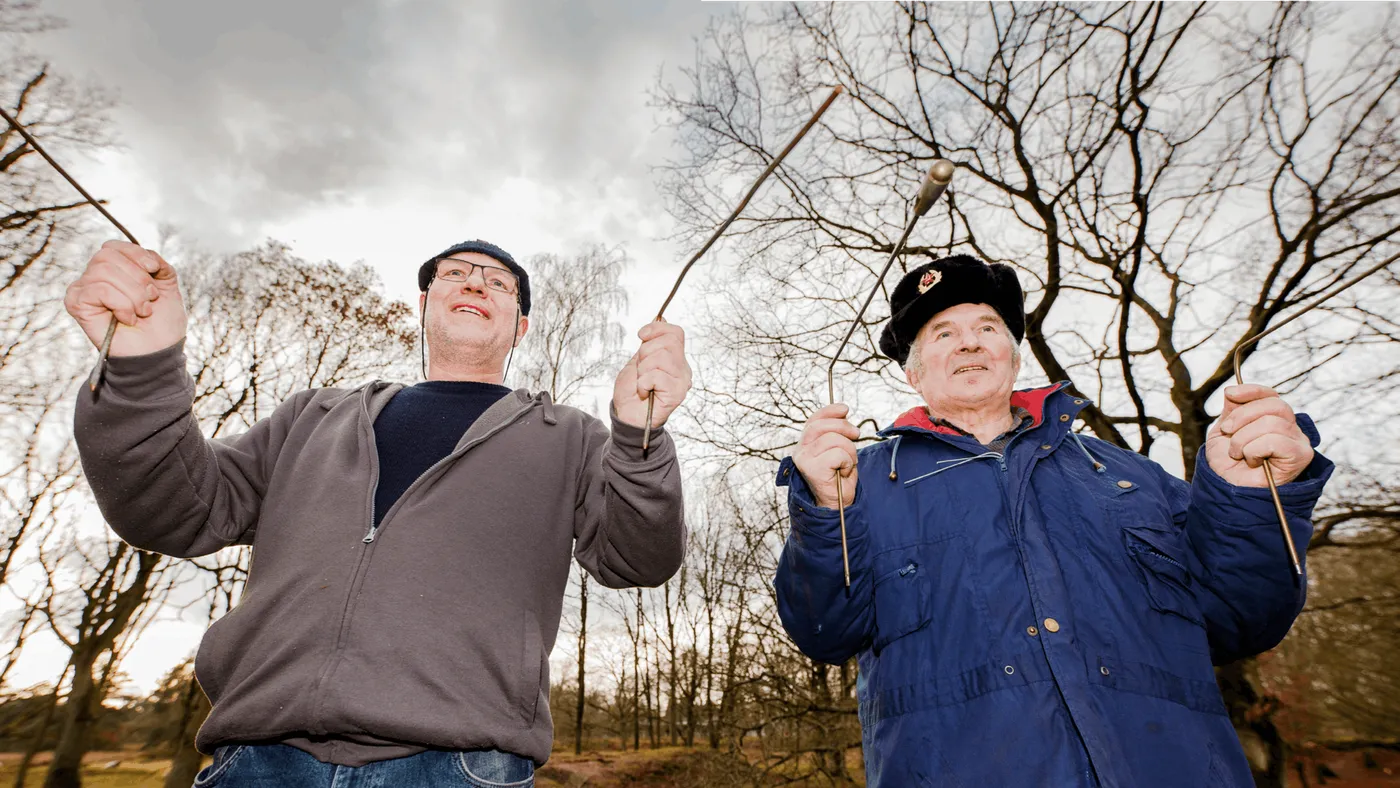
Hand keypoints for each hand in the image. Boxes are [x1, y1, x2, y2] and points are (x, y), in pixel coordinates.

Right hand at [63, 240, 186, 356]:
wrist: (159, 351)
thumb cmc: (162, 321)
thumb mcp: (167, 283)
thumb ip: (156, 262)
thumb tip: (147, 256)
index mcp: (113, 270)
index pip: (113, 246)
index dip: (136, 255)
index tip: (154, 270)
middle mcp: (93, 278)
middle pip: (107, 255)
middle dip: (137, 278)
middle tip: (149, 300)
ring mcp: (82, 290)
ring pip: (104, 271)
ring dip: (133, 294)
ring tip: (141, 312)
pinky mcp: (76, 304)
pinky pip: (98, 289)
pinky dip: (122, 303)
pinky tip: (128, 319)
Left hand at [613, 321, 691, 429]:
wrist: (627, 417)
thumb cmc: (631, 392)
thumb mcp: (638, 361)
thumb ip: (650, 343)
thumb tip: (661, 319)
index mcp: (675, 359)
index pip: (676, 333)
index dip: (657, 329)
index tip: (641, 335)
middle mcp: (682, 369)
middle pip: (668, 342)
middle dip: (645, 352)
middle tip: (641, 370)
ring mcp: (682, 381)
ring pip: (662, 357)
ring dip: (643, 369)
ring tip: (642, 382)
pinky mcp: (677, 393)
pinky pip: (657, 375)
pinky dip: (643, 383)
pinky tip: (644, 392)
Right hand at [793, 403, 858, 508]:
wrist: (837, 504)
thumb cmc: (839, 477)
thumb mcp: (837, 449)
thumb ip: (835, 432)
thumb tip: (842, 412)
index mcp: (805, 443)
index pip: (814, 420)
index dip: (830, 411)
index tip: (845, 409)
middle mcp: (800, 450)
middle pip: (822, 426)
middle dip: (844, 427)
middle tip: (856, 435)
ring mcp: (804, 459)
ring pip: (834, 440)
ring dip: (849, 451)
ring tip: (847, 463)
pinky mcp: (812, 469)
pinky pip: (838, 455)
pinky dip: (847, 463)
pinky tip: (843, 472)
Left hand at [1205, 384, 1313, 486]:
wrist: (1227, 490)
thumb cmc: (1228, 464)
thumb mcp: (1224, 430)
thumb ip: (1232, 409)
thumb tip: (1233, 389)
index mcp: (1274, 420)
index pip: (1270, 395)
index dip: (1251, 391)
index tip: (1230, 393)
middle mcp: (1291, 429)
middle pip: (1274, 405)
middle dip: (1242, 417)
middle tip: (1227, 432)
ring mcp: (1298, 442)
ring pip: (1271, 423)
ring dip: (1243, 438)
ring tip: (1237, 454)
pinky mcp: (1300, 456)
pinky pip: (1275, 440)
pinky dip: (1254, 449)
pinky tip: (1252, 461)